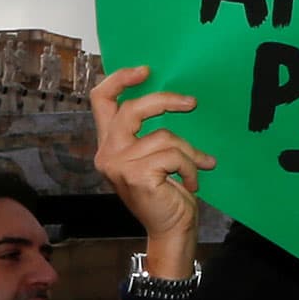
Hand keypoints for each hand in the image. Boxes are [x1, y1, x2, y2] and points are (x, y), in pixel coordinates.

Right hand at [89, 66, 215, 279]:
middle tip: (192, 103)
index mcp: (110, 145)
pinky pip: (174, 155)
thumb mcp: (158, 157)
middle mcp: (107, 153)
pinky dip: (190, 167)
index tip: (146, 70)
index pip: (101, 102)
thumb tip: (179, 100)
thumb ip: (155, 135)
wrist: (171, 230)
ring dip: (189, 152)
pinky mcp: (136, 175)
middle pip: (131, 110)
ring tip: (197, 168)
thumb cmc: (168, 192)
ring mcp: (119, 165)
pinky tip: (192, 183)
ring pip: (163, 136)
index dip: (119, 80)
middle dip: (164, 101)